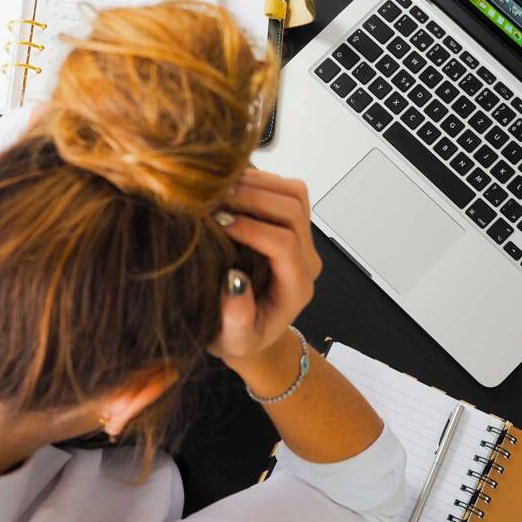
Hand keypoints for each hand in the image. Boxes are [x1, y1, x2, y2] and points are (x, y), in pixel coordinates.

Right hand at [208, 169, 321, 364]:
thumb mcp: (233, 340)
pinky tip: (229, 186)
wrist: (251, 330)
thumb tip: (234, 281)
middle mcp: (306, 259)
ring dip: (258, 183)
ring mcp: (302, 238)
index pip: (284, 244)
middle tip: (215, 198)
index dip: (252, 229)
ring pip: (294, 193)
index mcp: (296, 287)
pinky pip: (285, 189)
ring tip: (220, 188)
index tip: (218, 223)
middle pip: (293, 210)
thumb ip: (237, 319)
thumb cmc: (240, 337)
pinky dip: (259, 180)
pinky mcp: (292, 224)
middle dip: (254, 198)